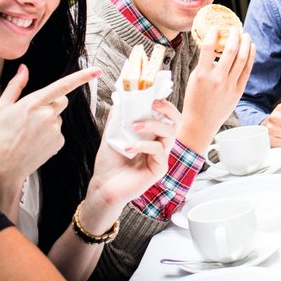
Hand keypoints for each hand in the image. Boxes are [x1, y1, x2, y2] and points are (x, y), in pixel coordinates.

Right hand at [0, 65, 99, 212]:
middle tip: (32, 116)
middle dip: (52, 103)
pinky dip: (49, 135)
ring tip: (29, 133)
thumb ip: (16, 86)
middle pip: (61, 100)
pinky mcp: (59, 142)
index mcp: (34, 103)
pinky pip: (58, 132)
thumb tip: (24, 69)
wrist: (3, 168)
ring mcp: (55, 130)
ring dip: (48, 121)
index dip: (81, 77)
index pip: (62, 86)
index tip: (97, 70)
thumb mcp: (2, 108)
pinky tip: (35, 142)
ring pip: (58, 117)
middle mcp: (47, 115)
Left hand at [80, 100, 177, 227]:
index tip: (152, 94)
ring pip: (170, 133)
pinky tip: (129, 148)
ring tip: (135, 126)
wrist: (104, 185)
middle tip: (154, 103)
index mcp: (151, 135)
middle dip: (168, 109)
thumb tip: (121, 98)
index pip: (165, 115)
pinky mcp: (160, 168)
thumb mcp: (113, 134)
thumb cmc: (109, 163)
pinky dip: (144, 145)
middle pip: (176, 122)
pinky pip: (159, 151)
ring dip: (153, 125)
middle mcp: (160, 144)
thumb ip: (119, 117)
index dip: (163, 103)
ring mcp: (161, 156)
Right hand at [177, 26, 255, 150]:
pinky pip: (247, 69)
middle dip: (234, 35)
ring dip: (245, 43)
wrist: (201, 123)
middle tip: (235, 28)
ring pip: (242, 58)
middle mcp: (217, 79)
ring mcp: (230, 85)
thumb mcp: (194, 79)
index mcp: (202, 75)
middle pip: (230, 50)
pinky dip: (251, 56)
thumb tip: (214, 45)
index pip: (209, 47)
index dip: (213, 33)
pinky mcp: (238, 91)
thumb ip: (204, 63)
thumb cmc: (195, 100)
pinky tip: (251, 47)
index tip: (216, 27)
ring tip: (245, 34)